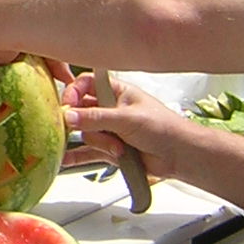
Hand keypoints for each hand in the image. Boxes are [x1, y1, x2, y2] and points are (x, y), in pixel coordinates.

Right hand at [60, 73, 185, 179]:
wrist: (179, 155)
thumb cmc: (162, 128)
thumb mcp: (126, 118)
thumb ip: (95, 118)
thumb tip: (68, 116)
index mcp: (117, 91)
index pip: (86, 84)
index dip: (73, 92)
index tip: (67, 106)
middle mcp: (111, 109)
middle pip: (81, 111)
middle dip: (85, 123)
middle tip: (81, 129)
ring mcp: (110, 130)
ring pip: (87, 134)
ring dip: (100, 143)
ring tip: (118, 148)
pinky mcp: (110, 148)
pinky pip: (88, 152)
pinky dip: (78, 157)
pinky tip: (64, 159)